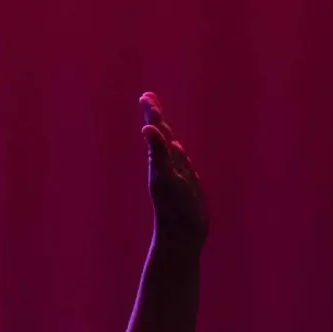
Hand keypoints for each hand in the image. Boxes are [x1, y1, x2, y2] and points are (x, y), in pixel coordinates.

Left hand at [140, 92, 206, 251]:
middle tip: (148, 98)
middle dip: (156, 116)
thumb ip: (157, 151)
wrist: (183, 235)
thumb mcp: (166, 176)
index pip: (156, 130)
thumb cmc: (174, 207)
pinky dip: (177, 154)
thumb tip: (148, 128)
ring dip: (165, 132)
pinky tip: (175, 150)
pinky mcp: (186, 185)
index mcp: (161, 159)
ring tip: (158, 120)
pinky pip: (182, 165)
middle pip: (162, 134)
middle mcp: (168, 164)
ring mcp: (177, 175)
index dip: (152, 113)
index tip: (145, 96)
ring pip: (171, 148)